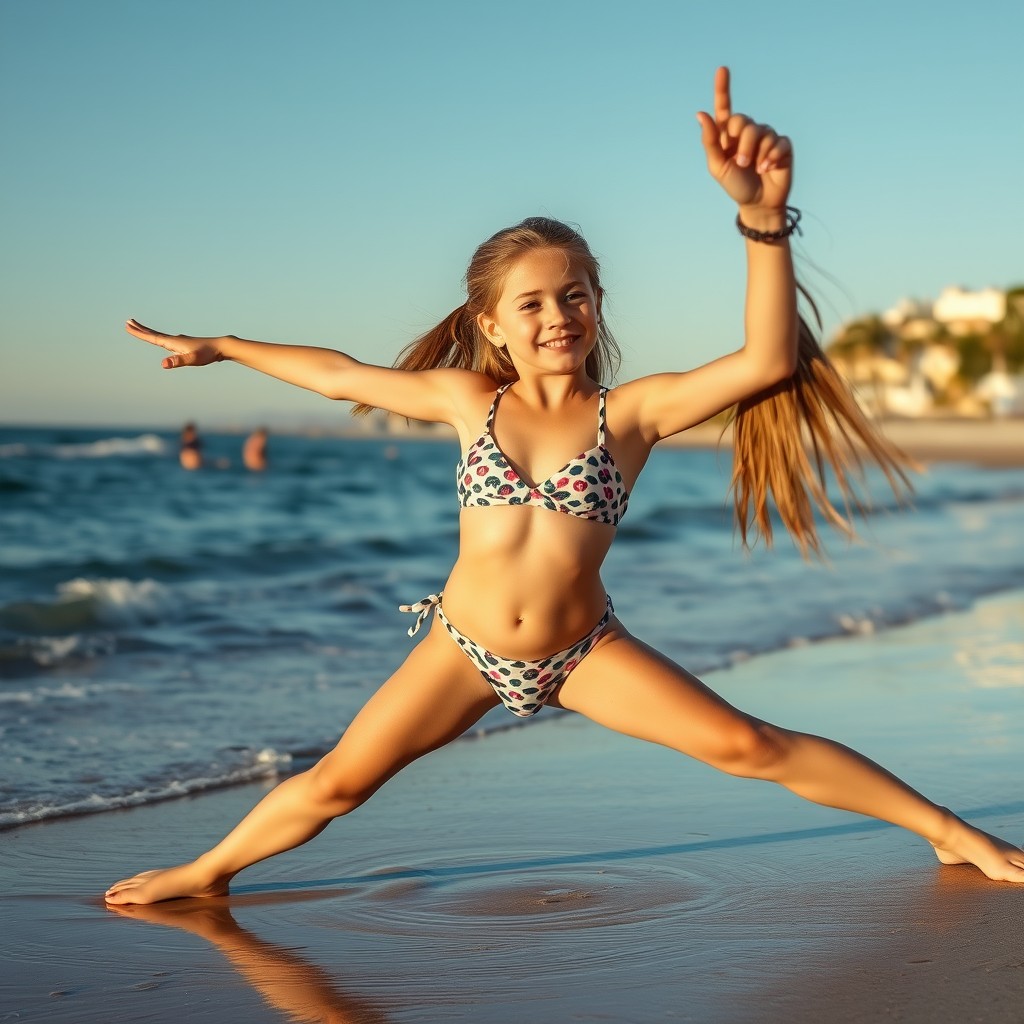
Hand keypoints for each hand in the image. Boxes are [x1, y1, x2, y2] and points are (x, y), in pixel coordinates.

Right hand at [125, 318, 223, 368]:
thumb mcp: (192, 360)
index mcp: (173, 342)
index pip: (152, 337)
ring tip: (141, 329)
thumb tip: (164, 364)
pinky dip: (160, 338)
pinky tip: (163, 340)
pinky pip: (168, 340)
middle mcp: (175, 340)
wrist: (220, 347)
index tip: (127, 326)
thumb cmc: (207, 354)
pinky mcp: (185, 345)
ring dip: (149, 332)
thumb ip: (178, 361)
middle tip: (128, 322)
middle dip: (140, 329)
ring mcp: (180, 341)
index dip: (139, 333)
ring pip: (161, 336)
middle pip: (154, 334)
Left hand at [696, 67, 792, 212]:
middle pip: (743, 122)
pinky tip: (768, 168)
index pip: (725, 108)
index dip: (723, 88)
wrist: (758, 204)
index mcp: (729, 135)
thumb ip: (710, 141)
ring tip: (755, 168)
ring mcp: (767, 136)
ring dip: (756, 154)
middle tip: (741, 163)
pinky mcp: (782, 145)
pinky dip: (771, 157)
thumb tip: (700, 113)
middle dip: (741, 144)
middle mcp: (748, 131)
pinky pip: (777, 142)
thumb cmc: (736, 185)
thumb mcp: (718, 167)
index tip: (722, 70)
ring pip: (761, 132)